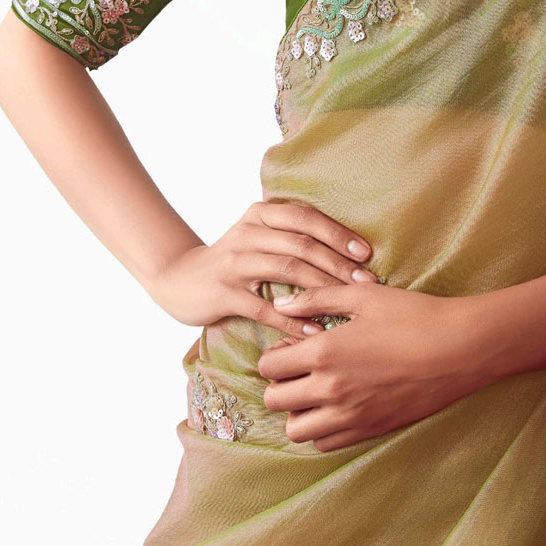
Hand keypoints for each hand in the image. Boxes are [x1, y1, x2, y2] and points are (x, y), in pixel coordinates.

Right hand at [143, 199, 378, 330]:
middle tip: (368, 282)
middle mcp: (248, 233)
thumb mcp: (259, 237)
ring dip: (323, 288)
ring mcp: (234, 262)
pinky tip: (314, 331)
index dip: (338, 234)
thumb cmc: (234, 260)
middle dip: (339, 263)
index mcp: (260, 214)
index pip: (306, 218)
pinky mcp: (224, 293)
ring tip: (348, 302)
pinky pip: (264, 307)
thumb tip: (347, 251)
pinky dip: (293, 319)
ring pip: (287, 270)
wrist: (178, 278)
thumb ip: (292, 237)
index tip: (365, 253)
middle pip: (302, 245)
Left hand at [257, 282, 492, 450]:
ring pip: (296, 430)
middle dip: (280, 384)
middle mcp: (330, 389)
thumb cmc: (414, 315)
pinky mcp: (370, 430)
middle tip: (300, 369)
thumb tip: (279, 306)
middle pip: (275, 401)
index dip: (274, 355)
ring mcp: (350, 415)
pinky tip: (338, 406)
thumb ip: (316, 300)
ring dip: (297, 412)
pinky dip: (322, 428)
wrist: (460, 349)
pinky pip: (326, 444)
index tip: (293, 346)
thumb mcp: (363, 297)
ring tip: (316, 392)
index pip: (269, 367)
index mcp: (324, 353)